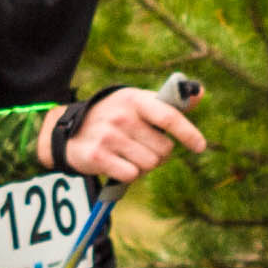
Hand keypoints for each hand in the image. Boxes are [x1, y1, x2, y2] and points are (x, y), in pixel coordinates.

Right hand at [37, 85, 207, 182]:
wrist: (67, 129)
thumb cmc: (113, 116)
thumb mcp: (137, 103)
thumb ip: (169, 102)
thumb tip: (200, 92)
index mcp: (135, 99)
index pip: (168, 116)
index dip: (188, 133)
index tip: (200, 146)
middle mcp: (122, 116)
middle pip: (164, 150)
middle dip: (159, 154)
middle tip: (144, 148)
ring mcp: (109, 136)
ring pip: (149, 164)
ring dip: (144, 165)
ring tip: (129, 155)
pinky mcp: (97, 155)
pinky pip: (131, 175)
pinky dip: (128, 174)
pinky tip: (118, 164)